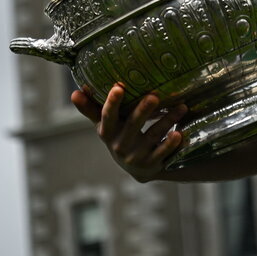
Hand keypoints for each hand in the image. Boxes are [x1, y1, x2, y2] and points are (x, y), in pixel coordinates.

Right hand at [71, 83, 187, 182]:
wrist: (137, 168)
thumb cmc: (120, 136)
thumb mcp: (106, 125)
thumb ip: (91, 109)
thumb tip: (74, 91)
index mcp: (108, 132)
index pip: (107, 116)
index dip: (112, 103)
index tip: (118, 87)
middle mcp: (120, 145)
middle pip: (132, 125)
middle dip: (142, 111)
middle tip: (154, 96)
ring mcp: (136, 156)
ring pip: (152, 136)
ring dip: (167, 121)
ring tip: (182, 107)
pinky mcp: (151, 164)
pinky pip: (162, 153)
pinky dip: (170, 144)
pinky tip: (179, 133)